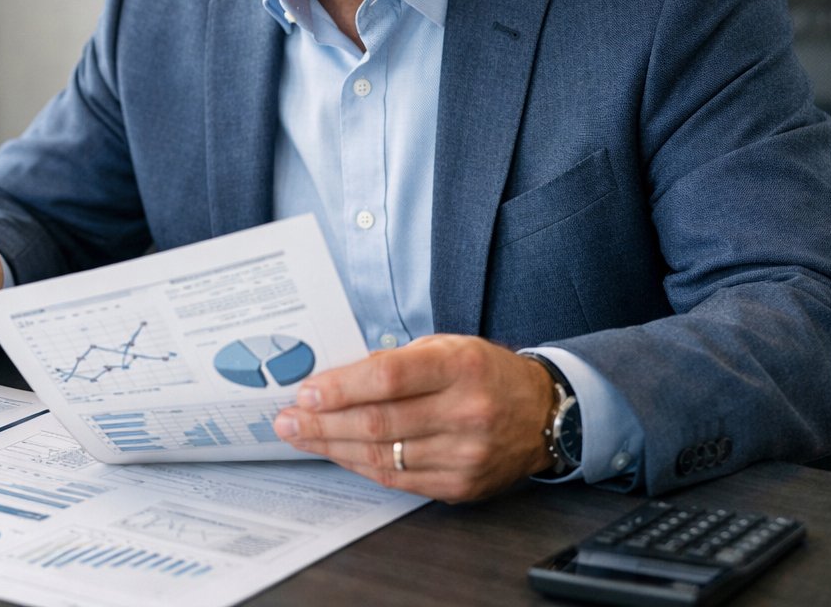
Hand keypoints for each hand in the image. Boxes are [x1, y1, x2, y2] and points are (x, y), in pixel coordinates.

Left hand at [272, 334, 556, 501]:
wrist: (543, 413)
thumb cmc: (485, 373)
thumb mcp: (445, 347)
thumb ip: (394, 362)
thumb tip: (334, 381)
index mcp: (461, 367)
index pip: (389, 380)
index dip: (341, 389)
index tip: (306, 392)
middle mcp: (467, 412)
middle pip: (379, 423)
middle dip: (322, 423)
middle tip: (287, 419)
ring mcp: (466, 454)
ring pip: (383, 457)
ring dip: (332, 447)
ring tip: (300, 436)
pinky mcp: (462, 485)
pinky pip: (398, 480)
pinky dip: (360, 466)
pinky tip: (336, 453)